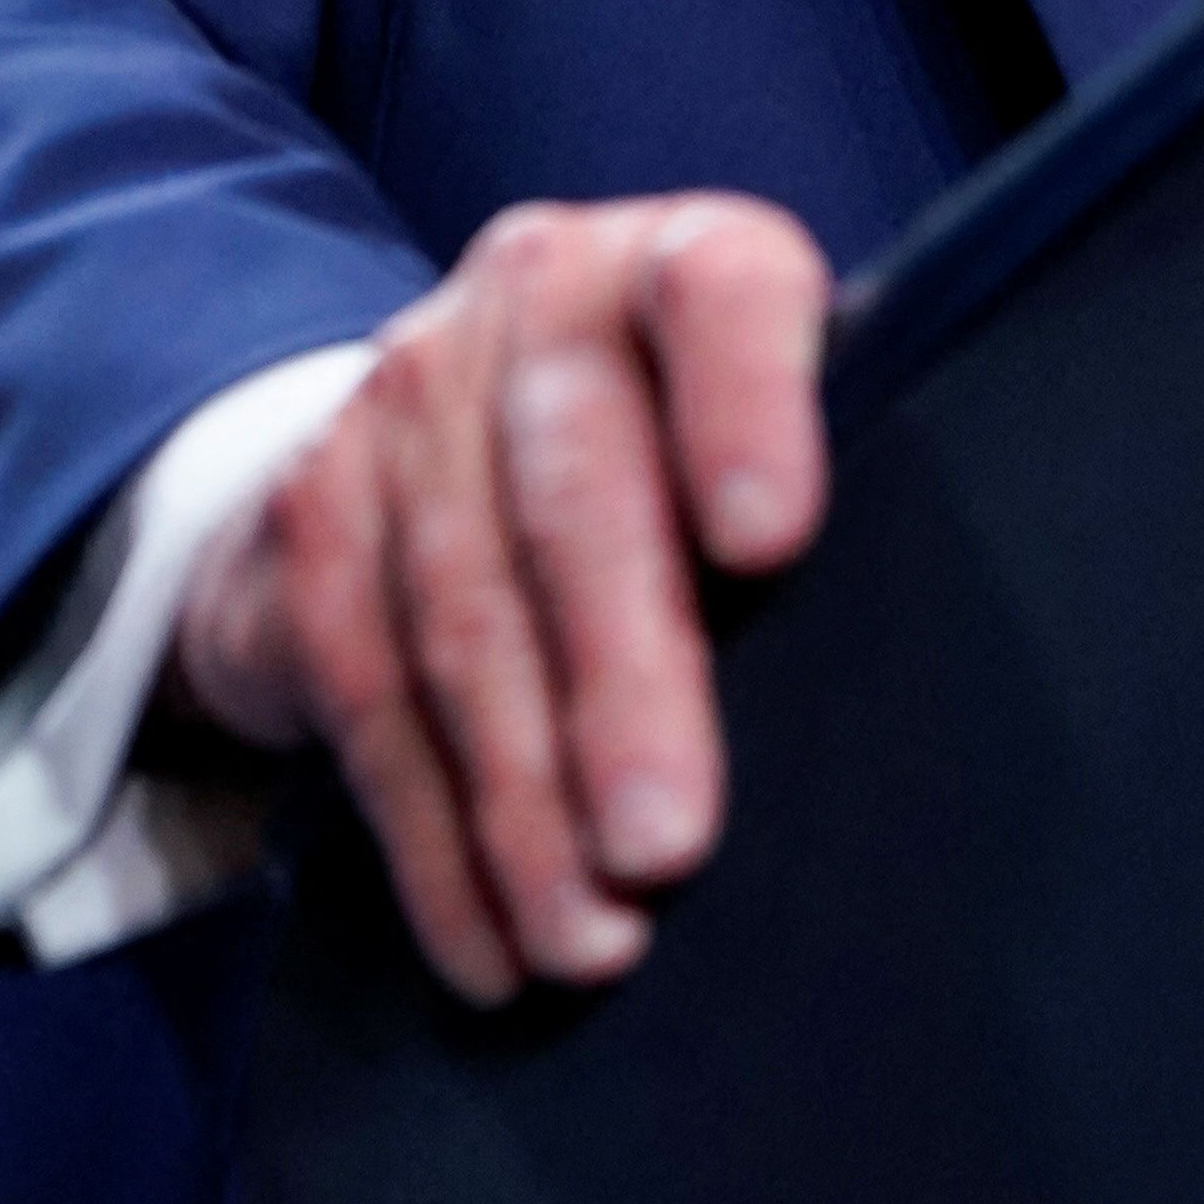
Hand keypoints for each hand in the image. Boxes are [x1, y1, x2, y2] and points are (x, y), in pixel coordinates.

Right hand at [170, 192, 831, 1002]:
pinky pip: (367, 693)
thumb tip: (889, 715)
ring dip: (527, 799)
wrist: (439, 427)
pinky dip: (433, 837)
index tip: (773, 543)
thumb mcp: (751, 447)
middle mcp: (535, 295)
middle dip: (623, 680)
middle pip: (576, 486)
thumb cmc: (674, 463)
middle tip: (669, 847)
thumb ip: (797, 528)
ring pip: (464, 607)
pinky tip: (492, 942)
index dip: (747, 402)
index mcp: (677, 261)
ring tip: (592, 938)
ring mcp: (406, 393)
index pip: (720, 290)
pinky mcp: (314, 512)